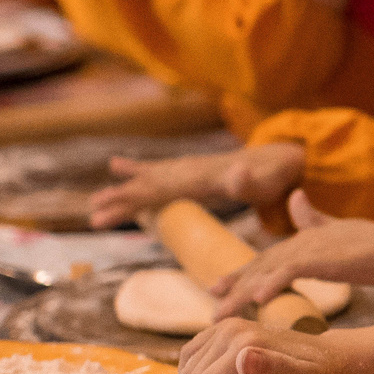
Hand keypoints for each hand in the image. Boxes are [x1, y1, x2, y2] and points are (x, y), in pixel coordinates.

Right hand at [87, 142, 307, 228]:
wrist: (280, 158)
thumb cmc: (273, 176)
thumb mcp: (264, 182)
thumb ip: (248, 181)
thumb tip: (235, 175)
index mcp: (199, 177)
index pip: (157, 191)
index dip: (131, 202)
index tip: (106, 212)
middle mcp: (190, 169)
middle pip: (148, 186)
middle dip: (120, 200)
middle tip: (93, 215)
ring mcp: (190, 166)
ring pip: (149, 178)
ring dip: (124, 189)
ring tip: (95, 199)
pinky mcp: (194, 168)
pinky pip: (160, 169)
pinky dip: (138, 168)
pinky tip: (116, 164)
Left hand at [213, 204, 373, 311]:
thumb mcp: (340, 230)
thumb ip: (315, 218)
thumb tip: (296, 197)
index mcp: (306, 239)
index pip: (268, 258)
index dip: (243, 272)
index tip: (221, 287)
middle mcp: (303, 241)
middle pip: (260, 264)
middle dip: (234, 283)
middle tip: (212, 302)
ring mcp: (312, 247)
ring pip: (267, 270)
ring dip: (242, 292)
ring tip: (222, 311)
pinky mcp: (324, 257)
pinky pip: (291, 271)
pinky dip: (273, 283)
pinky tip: (258, 298)